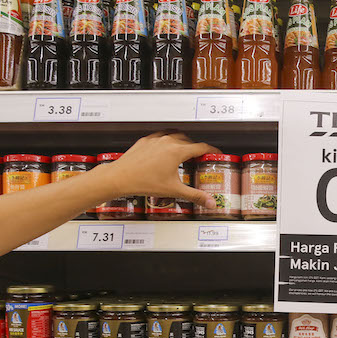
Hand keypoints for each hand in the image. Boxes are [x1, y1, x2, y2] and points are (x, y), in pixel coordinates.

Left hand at [104, 131, 219, 207]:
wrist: (120, 177)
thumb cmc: (143, 182)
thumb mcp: (174, 190)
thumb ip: (195, 196)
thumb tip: (209, 202)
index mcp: (177, 151)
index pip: (202, 147)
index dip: (211, 150)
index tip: (215, 153)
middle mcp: (167, 142)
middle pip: (189, 140)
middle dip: (196, 148)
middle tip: (199, 157)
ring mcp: (155, 140)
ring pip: (174, 135)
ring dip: (182, 142)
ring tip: (184, 151)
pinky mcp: (145, 141)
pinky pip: (160, 136)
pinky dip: (167, 140)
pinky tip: (165, 149)